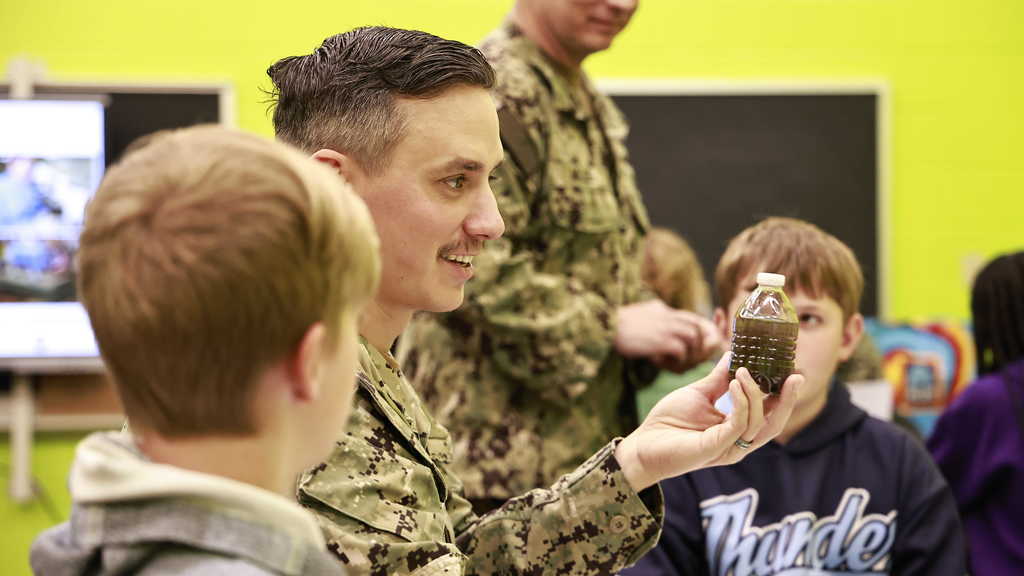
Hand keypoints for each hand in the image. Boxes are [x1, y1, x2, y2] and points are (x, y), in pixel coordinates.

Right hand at [614, 301, 720, 369]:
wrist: (600, 326)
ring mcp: (665, 327)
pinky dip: (675, 360)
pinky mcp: (660, 339)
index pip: (695, 320)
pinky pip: (680, 351)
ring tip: (673, 363)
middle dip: (699, 348)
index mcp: (664, 310)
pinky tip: (660, 362)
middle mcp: (668, 315)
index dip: (703, 335)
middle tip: (686, 360)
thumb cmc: (615, 326)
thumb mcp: (640, 316)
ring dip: (687, 354)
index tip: (700, 348)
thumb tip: (665, 321)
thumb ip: (656, 317)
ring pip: (694, 338)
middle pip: (700, 328)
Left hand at [614, 353, 801, 491]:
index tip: (791, 368)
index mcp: (737, 428)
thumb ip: (719, 378)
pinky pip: (739, 425)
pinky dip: (741, 403)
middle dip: (787, 399)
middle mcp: (739, 441)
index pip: (769, 411)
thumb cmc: (669, 422)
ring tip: (745, 371)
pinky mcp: (717, 449)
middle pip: (774, 422)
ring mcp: (730, 447)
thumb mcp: (699, 393)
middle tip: (795, 375)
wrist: (644, 443)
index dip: (782, 393)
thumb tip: (733, 354)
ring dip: (757, 394)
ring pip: (758, 423)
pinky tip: (735, 384)